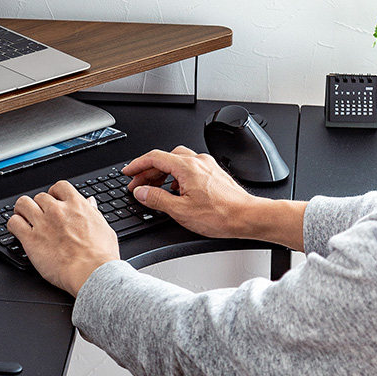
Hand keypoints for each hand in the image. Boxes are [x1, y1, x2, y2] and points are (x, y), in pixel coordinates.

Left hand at [7, 181, 120, 295]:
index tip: (53, 200)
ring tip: (23, 217)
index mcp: (76, 205)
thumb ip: (93, 212)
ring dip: (22, 210)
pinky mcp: (30, 239)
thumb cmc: (100, 256)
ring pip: (23, 204)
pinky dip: (13, 225)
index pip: (59, 187)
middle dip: (38, 205)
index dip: (54, 193)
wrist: (91, 272)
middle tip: (38, 214)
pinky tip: (17, 230)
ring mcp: (42, 223)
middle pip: (39, 196)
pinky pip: (14, 223)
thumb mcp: (104, 228)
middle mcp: (57, 210)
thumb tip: (89, 203)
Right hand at [123, 146, 256, 239]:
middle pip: (165, 158)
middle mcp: (197, 161)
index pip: (154, 158)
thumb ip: (157, 199)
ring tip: (155, 188)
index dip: (137, 164)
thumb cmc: (221, 215)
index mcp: (186, 167)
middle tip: (138, 184)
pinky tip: (176, 190)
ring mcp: (207, 165)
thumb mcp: (181, 211)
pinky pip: (189, 167)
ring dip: (163, 172)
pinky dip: (177, 175)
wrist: (248, 217)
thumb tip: (141, 192)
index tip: (128, 172)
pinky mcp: (214, 172)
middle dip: (148, 170)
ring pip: (177, 161)